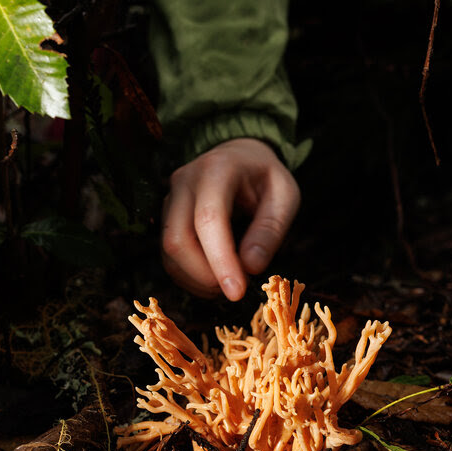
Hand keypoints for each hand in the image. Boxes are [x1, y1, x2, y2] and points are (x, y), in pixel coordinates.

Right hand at [160, 138, 299, 300]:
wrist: (239, 157)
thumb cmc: (265, 177)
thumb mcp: (285, 196)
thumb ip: (271, 229)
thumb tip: (251, 267)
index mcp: (217, 169)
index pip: (208, 218)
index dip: (220, 260)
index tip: (236, 292)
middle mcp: (185, 182)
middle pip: (178, 239)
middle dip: (204, 275)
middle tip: (236, 291)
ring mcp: (170, 199)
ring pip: (169, 251)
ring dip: (196, 279)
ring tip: (228, 285)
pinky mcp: (166, 218)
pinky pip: (168, 255)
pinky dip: (188, 276)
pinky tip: (213, 280)